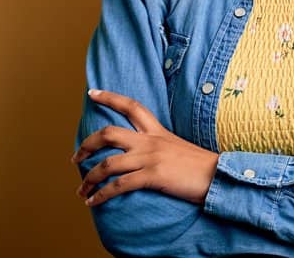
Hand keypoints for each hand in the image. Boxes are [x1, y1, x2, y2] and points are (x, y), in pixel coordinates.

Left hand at [71, 89, 219, 206]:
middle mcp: (150, 141)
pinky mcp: (152, 176)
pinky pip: (118, 185)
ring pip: (108, 163)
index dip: (109, 97)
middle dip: (87, 144)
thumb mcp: (177, 147)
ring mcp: (150, 158)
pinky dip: (101, 195)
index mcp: (157, 131)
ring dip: (89, 178)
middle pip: (109, 133)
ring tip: (81, 190)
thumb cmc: (200, 165)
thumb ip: (158, 146)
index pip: (131, 106)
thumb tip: (140, 154)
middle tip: (75, 156)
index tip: (93, 92)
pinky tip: (93, 202)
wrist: (218, 175)